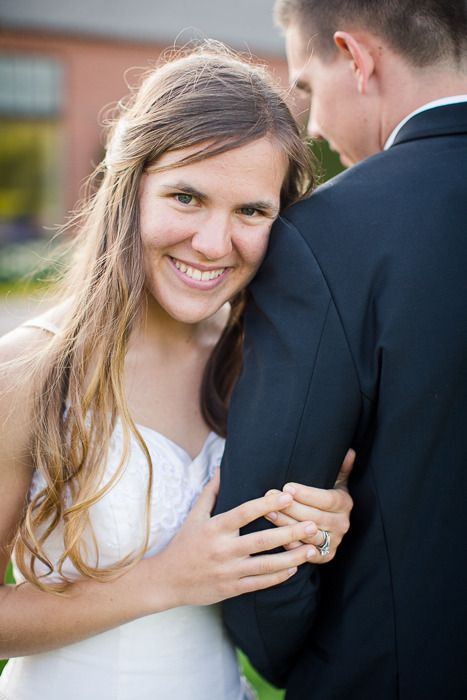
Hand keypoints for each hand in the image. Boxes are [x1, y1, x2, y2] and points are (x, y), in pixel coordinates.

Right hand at [156, 469, 318, 607]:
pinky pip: (260, 582)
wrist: (167, 580)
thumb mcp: (194, 515)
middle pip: (262, 540)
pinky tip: (295, 568)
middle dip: (290, 532)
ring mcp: (228, 571)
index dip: (268, 504)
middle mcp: (223, 549)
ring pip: (266, 564)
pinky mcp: (231, 589)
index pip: (245, 512)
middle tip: (313, 525)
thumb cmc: (184, 544)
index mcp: (215, 528)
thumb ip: (211, 492)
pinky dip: (279, 576)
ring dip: (292, 557)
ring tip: (313, 548)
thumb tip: (222, 467)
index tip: (288, 495)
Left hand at [264, 449, 354, 562]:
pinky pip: (304, 551)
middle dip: (291, 507)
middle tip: (270, 496)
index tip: (287, 486)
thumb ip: (341, 468)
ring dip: (286, 524)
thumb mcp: (337, 482)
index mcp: (345, 504)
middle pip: (315, 517)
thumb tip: (350, 451)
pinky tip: (273, 534)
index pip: (326, 499)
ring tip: (268, 513)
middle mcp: (342, 524)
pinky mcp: (324, 556)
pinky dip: (288, 544)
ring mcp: (334, 542)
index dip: (307, 494)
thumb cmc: (329, 498)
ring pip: (307, 534)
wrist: (333, 528)